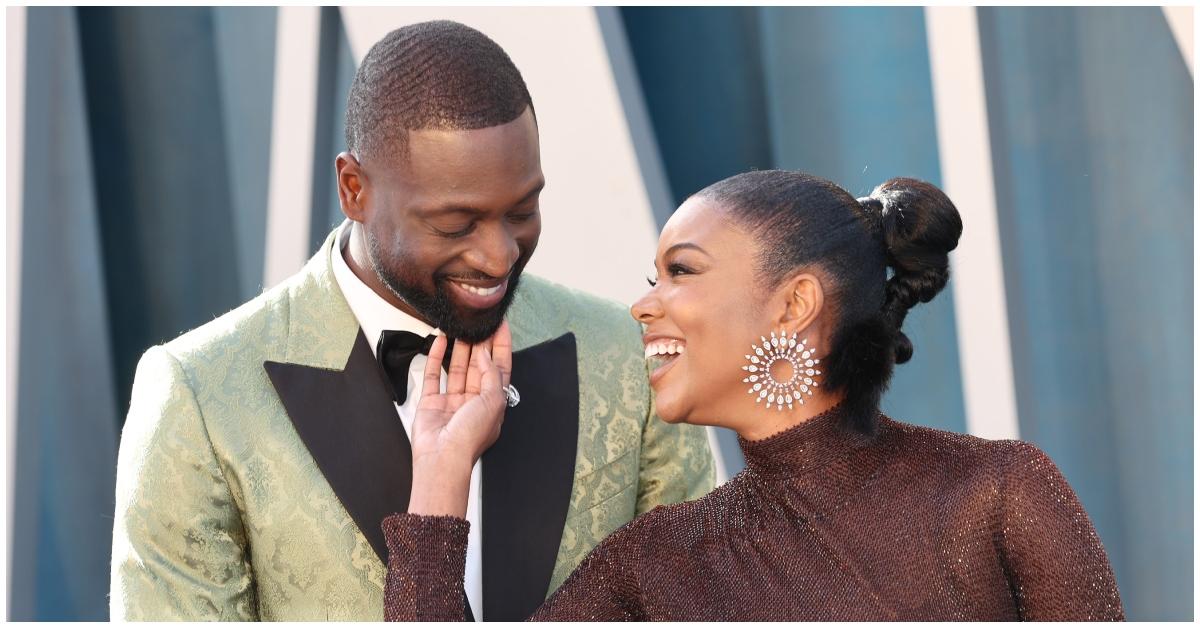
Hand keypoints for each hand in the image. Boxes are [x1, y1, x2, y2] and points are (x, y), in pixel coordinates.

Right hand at [407, 321, 512, 516]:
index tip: (501, 324)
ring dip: (459, 348)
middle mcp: (474, 401)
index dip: (501, 346)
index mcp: (493, 403)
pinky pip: (434, 375)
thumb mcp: (493, 400)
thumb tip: (486, 353)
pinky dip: (436, 357)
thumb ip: (491, 374)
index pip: (500, 368)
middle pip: (479, 366)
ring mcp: (452, 401)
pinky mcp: (432, 402)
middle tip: (478, 322)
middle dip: (480, 344)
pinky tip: (440, 341)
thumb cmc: (470, 436)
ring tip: (460, 327)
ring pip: (458, 368)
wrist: (443, 458)